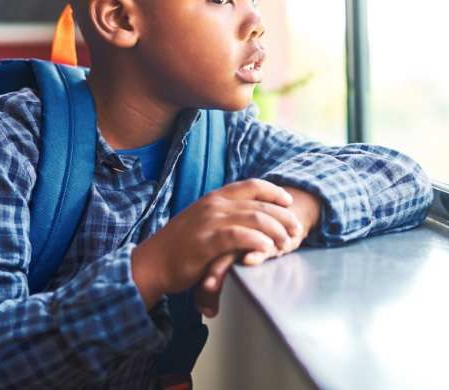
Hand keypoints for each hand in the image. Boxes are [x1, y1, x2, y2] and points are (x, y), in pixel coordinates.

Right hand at [130, 179, 304, 308]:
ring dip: (276, 230)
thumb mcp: (203, 221)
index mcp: (215, 197)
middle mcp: (215, 205)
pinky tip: (268, 249)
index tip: (289, 202)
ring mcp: (210, 222)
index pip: (252, 185)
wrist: (152, 263)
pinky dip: (257, 241)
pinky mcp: (207, 242)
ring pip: (255, 218)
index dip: (274, 192)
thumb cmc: (179, 246)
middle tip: (296, 230)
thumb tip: (247, 215)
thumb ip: (223, 215)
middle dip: (283, 217)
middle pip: (260, 204)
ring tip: (286, 243)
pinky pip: (239, 237)